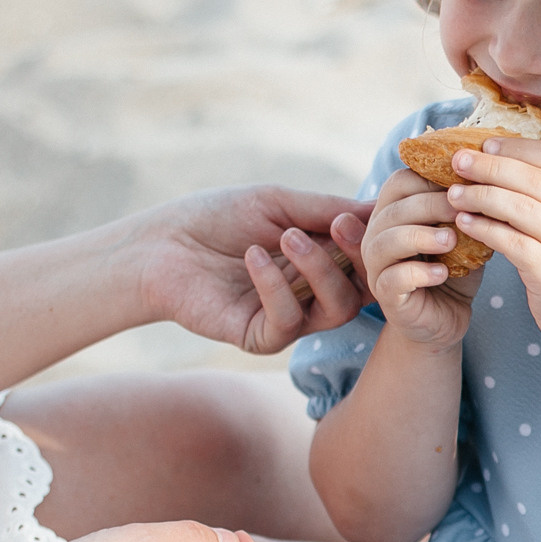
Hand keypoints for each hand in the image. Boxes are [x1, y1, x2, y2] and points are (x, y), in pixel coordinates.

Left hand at [124, 185, 373, 353]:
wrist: (160, 245)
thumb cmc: (216, 217)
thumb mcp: (278, 203)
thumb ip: (328, 208)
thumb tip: (381, 204)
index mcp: (322, 260)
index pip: (369, 262)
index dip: (374, 243)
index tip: (357, 216)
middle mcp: (313, 292)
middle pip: (364, 290)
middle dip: (357, 259)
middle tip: (338, 227)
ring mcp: (291, 318)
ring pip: (336, 310)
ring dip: (320, 270)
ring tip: (288, 237)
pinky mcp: (262, 338)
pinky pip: (288, 321)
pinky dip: (276, 286)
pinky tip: (253, 257)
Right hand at [360, 169, 479, 348]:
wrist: (446, 319)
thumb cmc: (453, 270)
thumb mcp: (464, 235)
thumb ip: (467, 210)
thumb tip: (489, 179)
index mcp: (394, 212)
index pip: (401, 181)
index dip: (432, 178)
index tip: (465, 183)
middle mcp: (378, 234)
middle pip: (395, 207)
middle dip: (432, 204)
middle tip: (464, 209)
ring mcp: (377, 265)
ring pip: (388, 240)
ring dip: (422, 236)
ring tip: (452, 240)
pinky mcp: (385, 294)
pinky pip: (394, 278)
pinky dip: (420, 273)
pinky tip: (444, 273)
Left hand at [440, 139, 540, 342]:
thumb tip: (500, 164)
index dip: (519, 148)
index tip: (486, 143)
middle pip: (535, 180)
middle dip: (493, 166)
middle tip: (459, 161)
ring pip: (522, 209)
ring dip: (483, 197)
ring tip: (454, 193)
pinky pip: (513, 243)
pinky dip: (485, 230)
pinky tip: (464, 223)